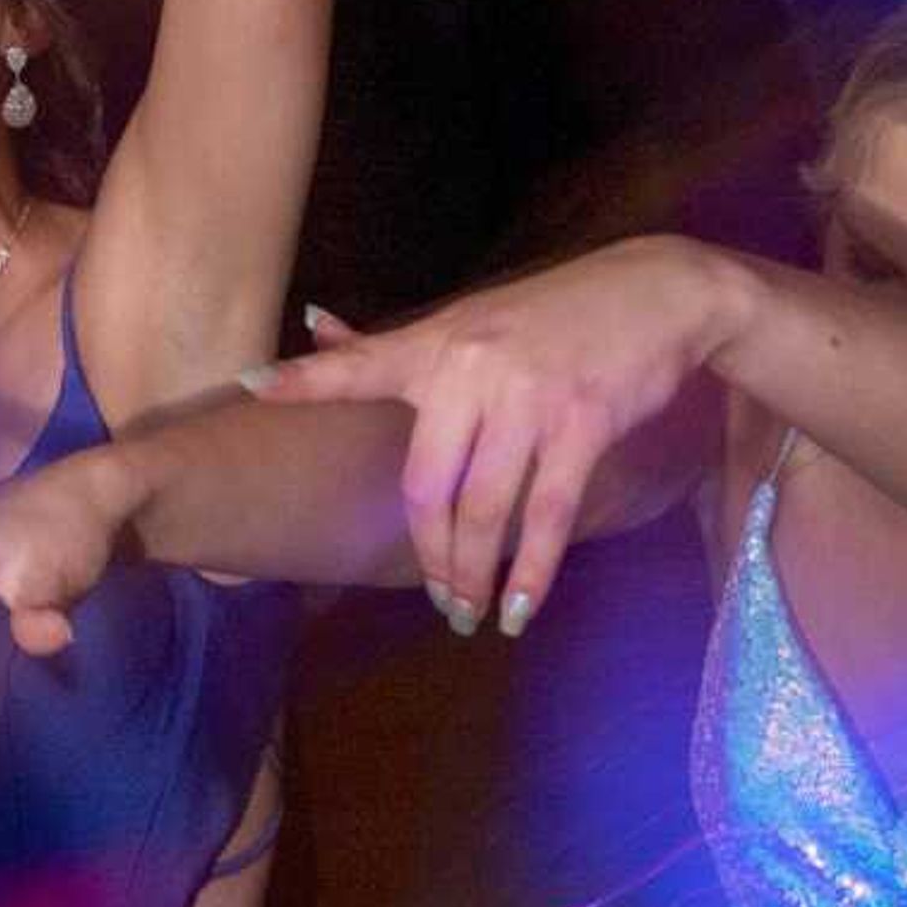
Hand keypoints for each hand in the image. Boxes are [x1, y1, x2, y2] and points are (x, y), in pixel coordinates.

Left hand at [255, 234, 736, 634]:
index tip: (253, 387)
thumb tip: (316, 324)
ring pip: (484, 509)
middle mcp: (470, 369)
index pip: (360, 364)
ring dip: (474, 574)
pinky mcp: (580, 424)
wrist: (653, 293)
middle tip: (437, 599)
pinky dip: (532, 572)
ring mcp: (526, 399)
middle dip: (430, 554)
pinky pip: (548, 515)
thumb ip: (395, 344)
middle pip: (427, 484)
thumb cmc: (553, 314)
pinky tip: (519, 608)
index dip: (306, 378)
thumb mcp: (470, 321)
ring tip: (471, 613)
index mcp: (437, 343)